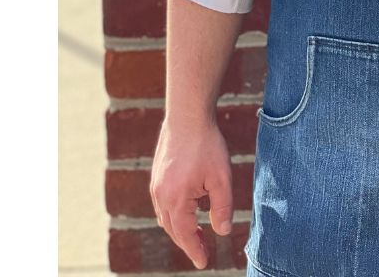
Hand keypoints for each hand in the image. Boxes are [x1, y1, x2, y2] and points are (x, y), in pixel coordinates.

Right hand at [150, 114, 234, 268]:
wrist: (187, 116)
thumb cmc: (206, 145)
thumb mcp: (221, 178)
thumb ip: (222, 208)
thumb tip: (222, 232)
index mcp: (176, 199)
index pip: (185, 234)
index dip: (194, 250)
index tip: (202, 263)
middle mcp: (160, 195)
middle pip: (172, 229)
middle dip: (187, 242)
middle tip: (203, 251)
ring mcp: (156, 186)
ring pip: (165, 218)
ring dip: (180, 229)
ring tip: (198, 234)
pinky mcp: (156, 176)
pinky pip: (163, 205)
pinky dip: (174, 215)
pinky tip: (188, 211)